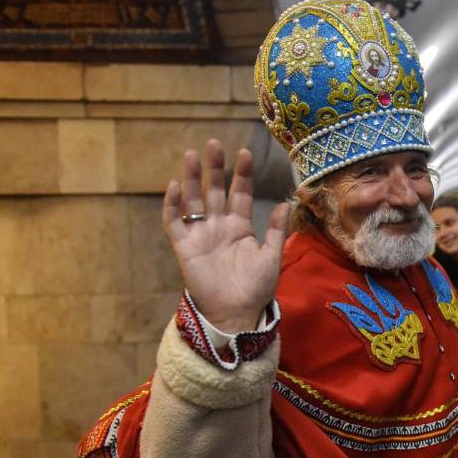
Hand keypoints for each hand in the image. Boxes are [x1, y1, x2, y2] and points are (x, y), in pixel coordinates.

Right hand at [162, 140, 289, 332]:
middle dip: (214, 168)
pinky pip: (174, 223)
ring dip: (190, 178)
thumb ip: (276, 230)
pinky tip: (174, 186)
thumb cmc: (257, 288)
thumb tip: (285, 202)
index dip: (242, 174)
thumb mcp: (271, 257)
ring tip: (191, 155)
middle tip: (214, 143)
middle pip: (215, 190)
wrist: (237, 313)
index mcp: (240, 226)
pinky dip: (172, 205)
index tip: (245, 153)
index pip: (240, 193)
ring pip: (193, 200)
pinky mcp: (184, 247)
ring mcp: (200, 235)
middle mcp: (219, 226)